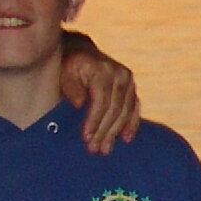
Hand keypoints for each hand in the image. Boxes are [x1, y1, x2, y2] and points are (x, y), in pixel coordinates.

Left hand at [59, 33, 141, 152]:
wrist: (82, 51)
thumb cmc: (70, 65)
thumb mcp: (66, 71)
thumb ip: (72, 87)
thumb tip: (80, 104)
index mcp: (104, 70)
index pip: (101, 101)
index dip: (94, 121)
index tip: (86, 137)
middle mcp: (121, 75)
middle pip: (114, 110)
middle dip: (104, 131)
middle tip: (94, 149)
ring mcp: (129, 82)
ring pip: (125, 112)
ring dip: (115, 133)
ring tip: (105, 149)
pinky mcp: (132, 88)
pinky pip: (134, 109)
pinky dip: (131, 125)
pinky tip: (126, 138)